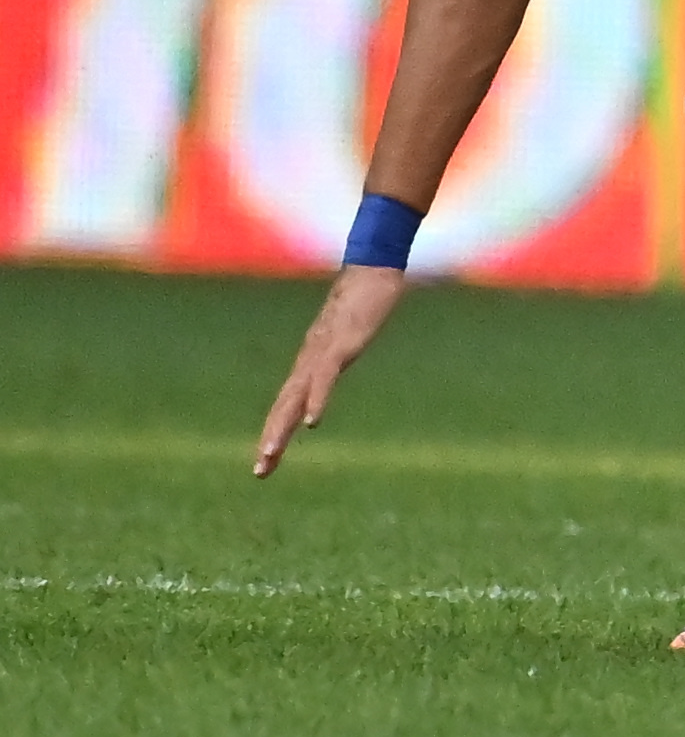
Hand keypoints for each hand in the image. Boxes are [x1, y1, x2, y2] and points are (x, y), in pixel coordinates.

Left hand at [254, 264, 405, 476]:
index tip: (266, 461)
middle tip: (260, 471)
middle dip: (271, 439)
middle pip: (283, 405)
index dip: (275, 430)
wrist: (373, 265)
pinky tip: (312, 421)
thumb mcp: (350, 329)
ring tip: (270, 455)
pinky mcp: (342, 343)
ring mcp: (323, 351)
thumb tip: (339, 355)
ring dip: (281, 428)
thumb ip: (341, 345)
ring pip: (296, 396)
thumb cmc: (364, 294)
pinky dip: (316, 400)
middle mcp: (310, 358)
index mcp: (311, 359)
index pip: (286, 401)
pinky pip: (325, 377)